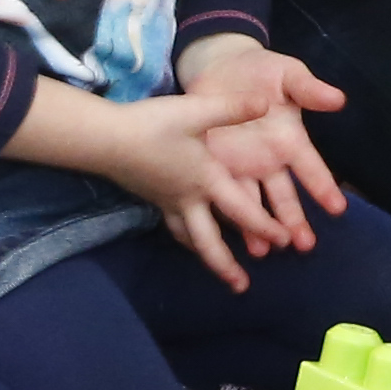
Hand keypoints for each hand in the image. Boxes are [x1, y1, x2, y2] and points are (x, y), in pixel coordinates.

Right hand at [78, 85, 288, 286]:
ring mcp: (167, 201)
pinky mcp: (152, 197)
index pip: (241, 211)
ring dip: (205, 256)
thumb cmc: (152, 126)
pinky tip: (187, 234)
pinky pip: (174, 226)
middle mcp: (188, 198)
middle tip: (242, 286)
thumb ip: (231, 108)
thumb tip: (265, 102)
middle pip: (209, 241)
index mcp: (206, 180)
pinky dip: (185, 236)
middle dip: (226, 265)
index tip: (285, 242)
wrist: (105, 139)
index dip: (265, 226)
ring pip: (189, 238)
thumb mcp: (196, 112)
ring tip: (218, 269)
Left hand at [176, 36, 353, 226]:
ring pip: (255, 204)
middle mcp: (269, 162)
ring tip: (266, 250)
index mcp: (290, 141)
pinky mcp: (215, 169)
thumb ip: (309, 89)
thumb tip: (339, 99)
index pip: (310, 168)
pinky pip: (222, 197)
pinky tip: (226, 237)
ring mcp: (243, 168)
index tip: (337, 208)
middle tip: (304, 245)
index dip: (323, 187)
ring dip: (260, 229)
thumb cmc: (261, 71)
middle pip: (285, 197)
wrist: (220, 67)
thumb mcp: (288, 75)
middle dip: (294, 222)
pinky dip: (226, 217)